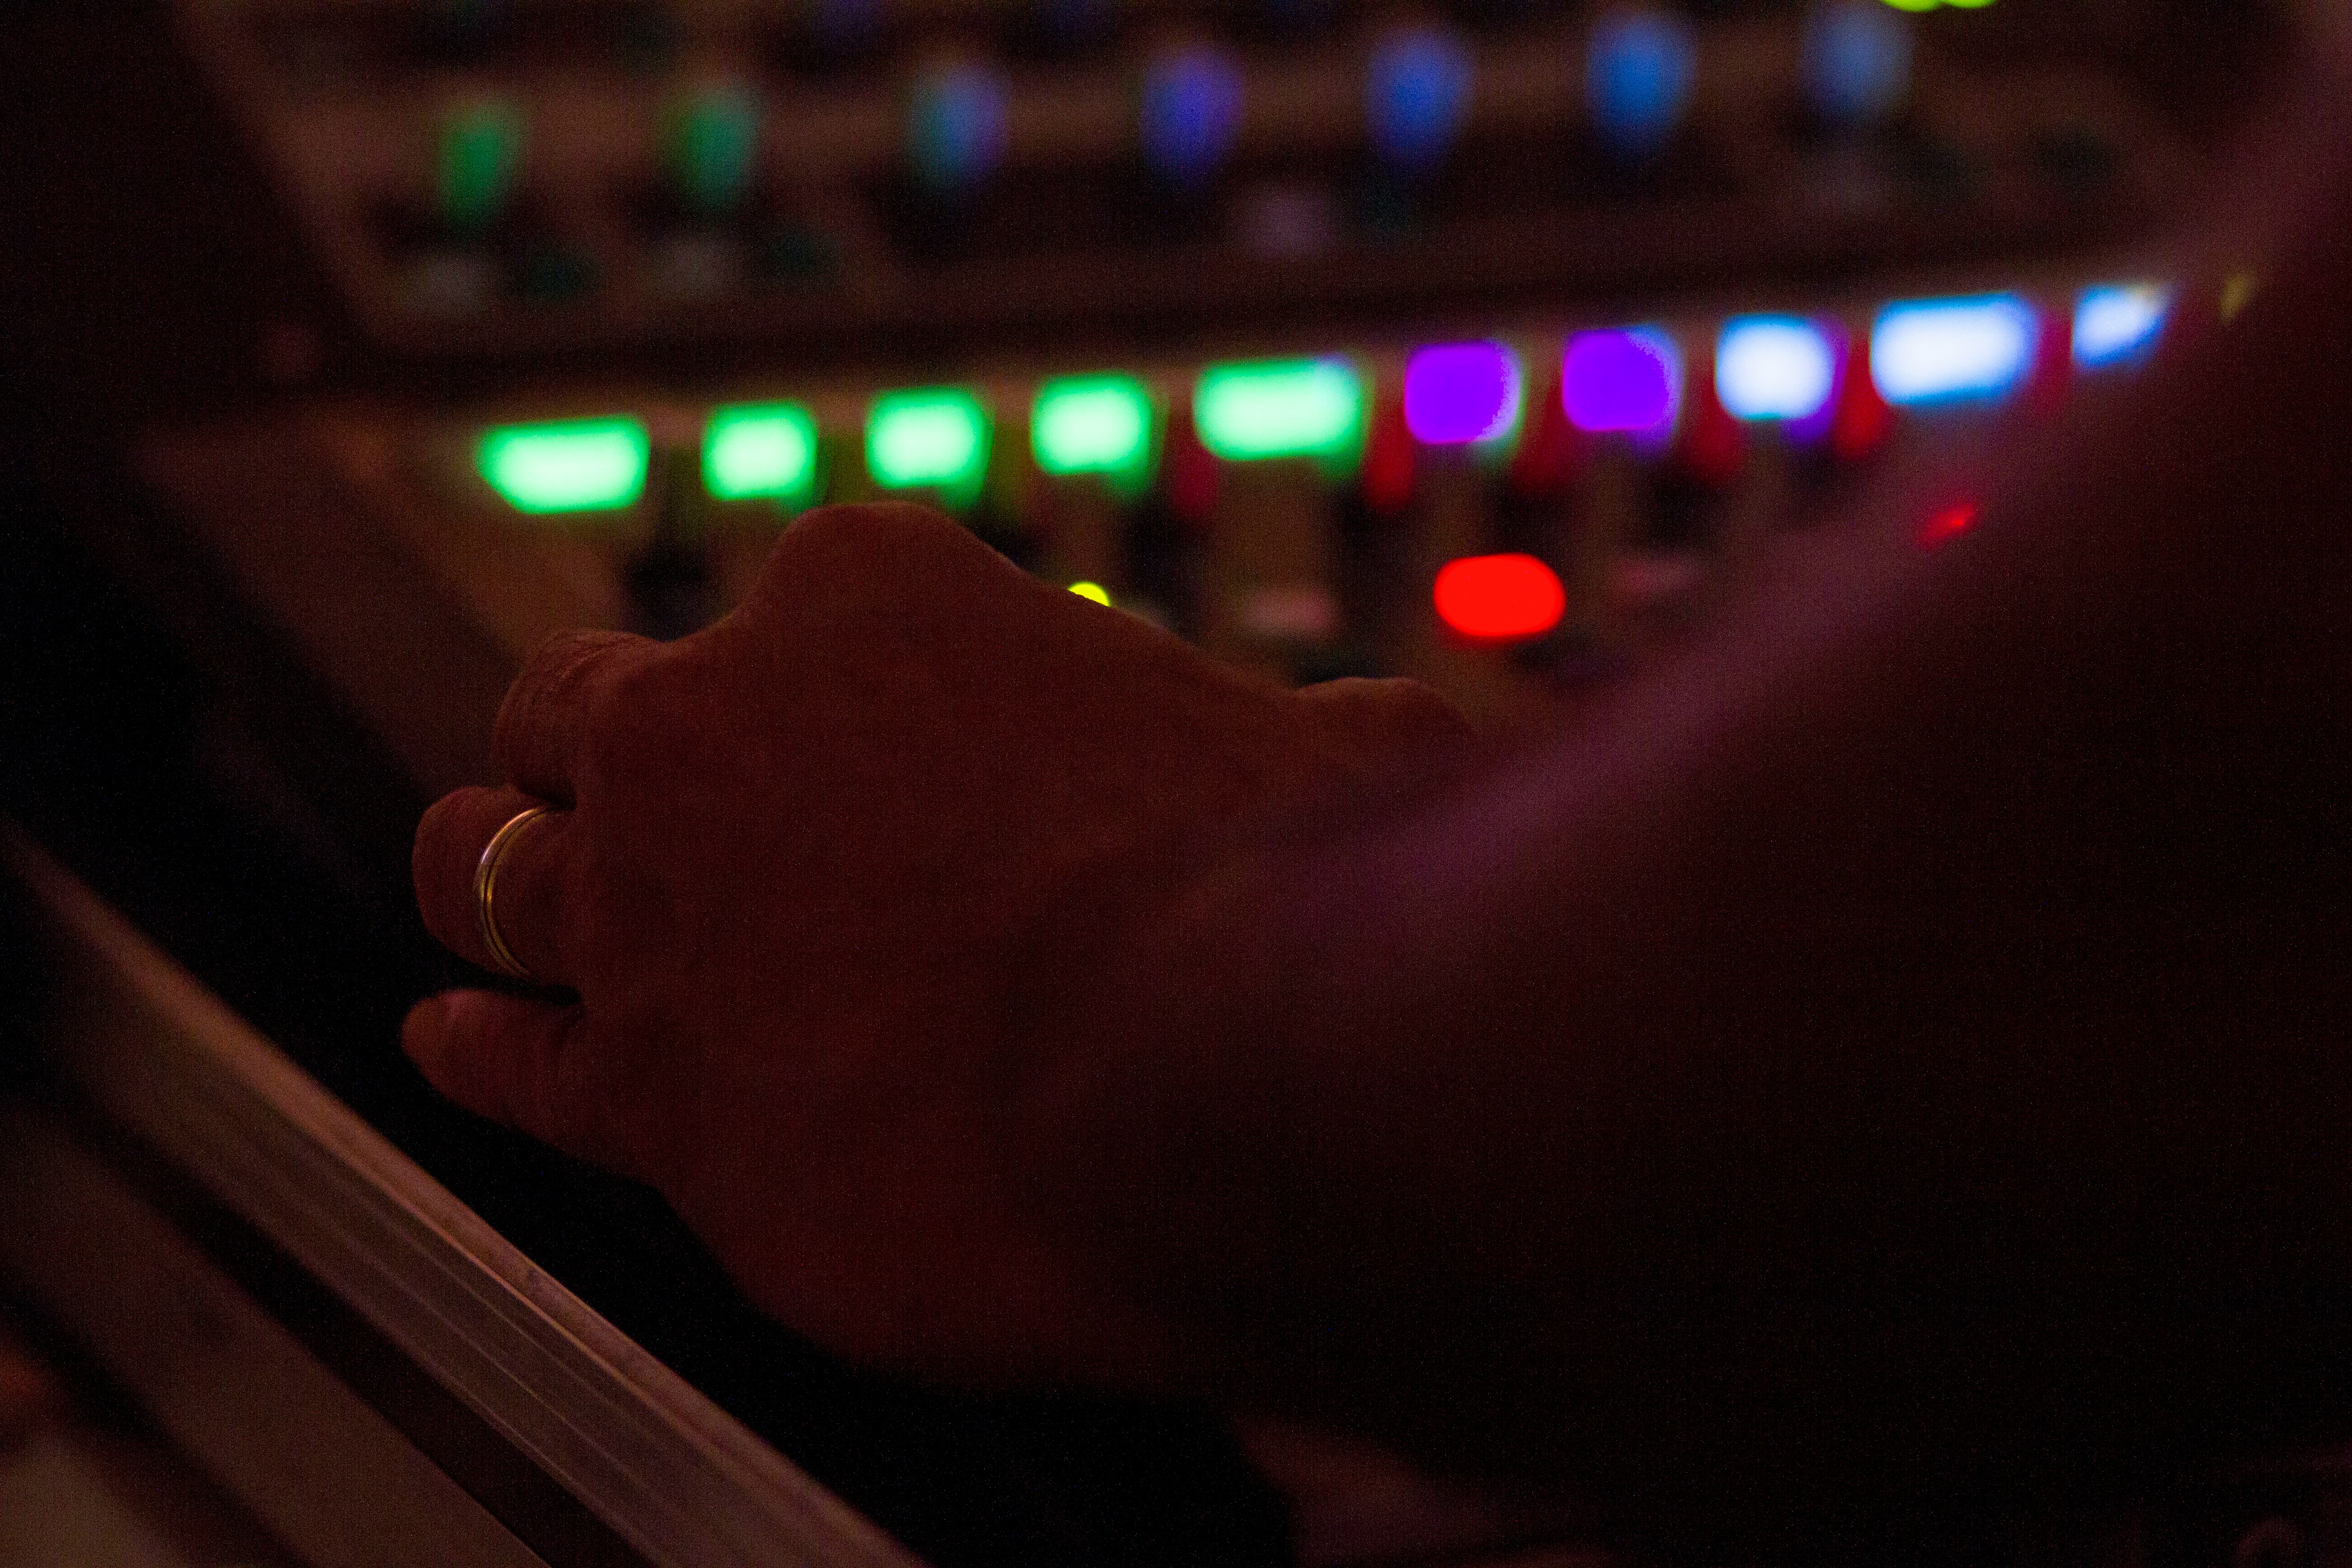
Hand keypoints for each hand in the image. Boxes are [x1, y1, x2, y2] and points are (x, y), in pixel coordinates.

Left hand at [404, 503, 1465, 1386]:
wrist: (1211, 1068)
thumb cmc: (1279, 888)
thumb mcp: (1325, 747)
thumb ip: (1312, 729)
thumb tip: (1394, 740)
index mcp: (868, 586)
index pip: (783, 612)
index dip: (801, 694)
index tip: (837, 757)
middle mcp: (715, 720)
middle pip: (574, 716)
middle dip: (597, 761)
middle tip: (634, 813)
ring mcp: (651, 905)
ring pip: (481, 865)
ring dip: (489, 879)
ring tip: (488, 901)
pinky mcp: (638, 1088)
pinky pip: (503, 1053)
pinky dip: (475, 1042)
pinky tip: (454, 1041)